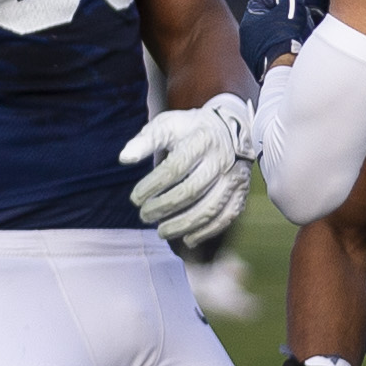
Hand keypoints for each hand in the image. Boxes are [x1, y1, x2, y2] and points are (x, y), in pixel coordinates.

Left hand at [118, 93, 256, 245]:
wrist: (231, 127)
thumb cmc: (190, 129)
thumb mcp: (167, 125)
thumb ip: (145, 141)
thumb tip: (124, 158)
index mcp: (200, 141)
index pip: (174, 168)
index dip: (152, 186)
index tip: (135, 199)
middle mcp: (221, 159)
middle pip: (191, 190)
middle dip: (164, 207)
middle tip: (144, 215)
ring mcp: (234, 176)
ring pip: (210, 208)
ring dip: (183, 224)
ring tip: (161, 231)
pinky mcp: (241, 191)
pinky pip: (227, 216)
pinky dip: (207, 232)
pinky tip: (188, 240)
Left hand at [237, 0, 313, 74]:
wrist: (283, 67)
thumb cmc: (286, 34)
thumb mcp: (291, 7)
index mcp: (248, 21)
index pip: (260, 1)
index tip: (290, 2)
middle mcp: (245, 37)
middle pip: (265, 19)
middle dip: (281, 16)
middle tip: (296, 17)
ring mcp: (250, 53)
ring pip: (268, 35)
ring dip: (282, 32)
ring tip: (297, 32)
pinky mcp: (259, 65)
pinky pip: (271, 50)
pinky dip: (281, 46)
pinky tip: (293, 47)